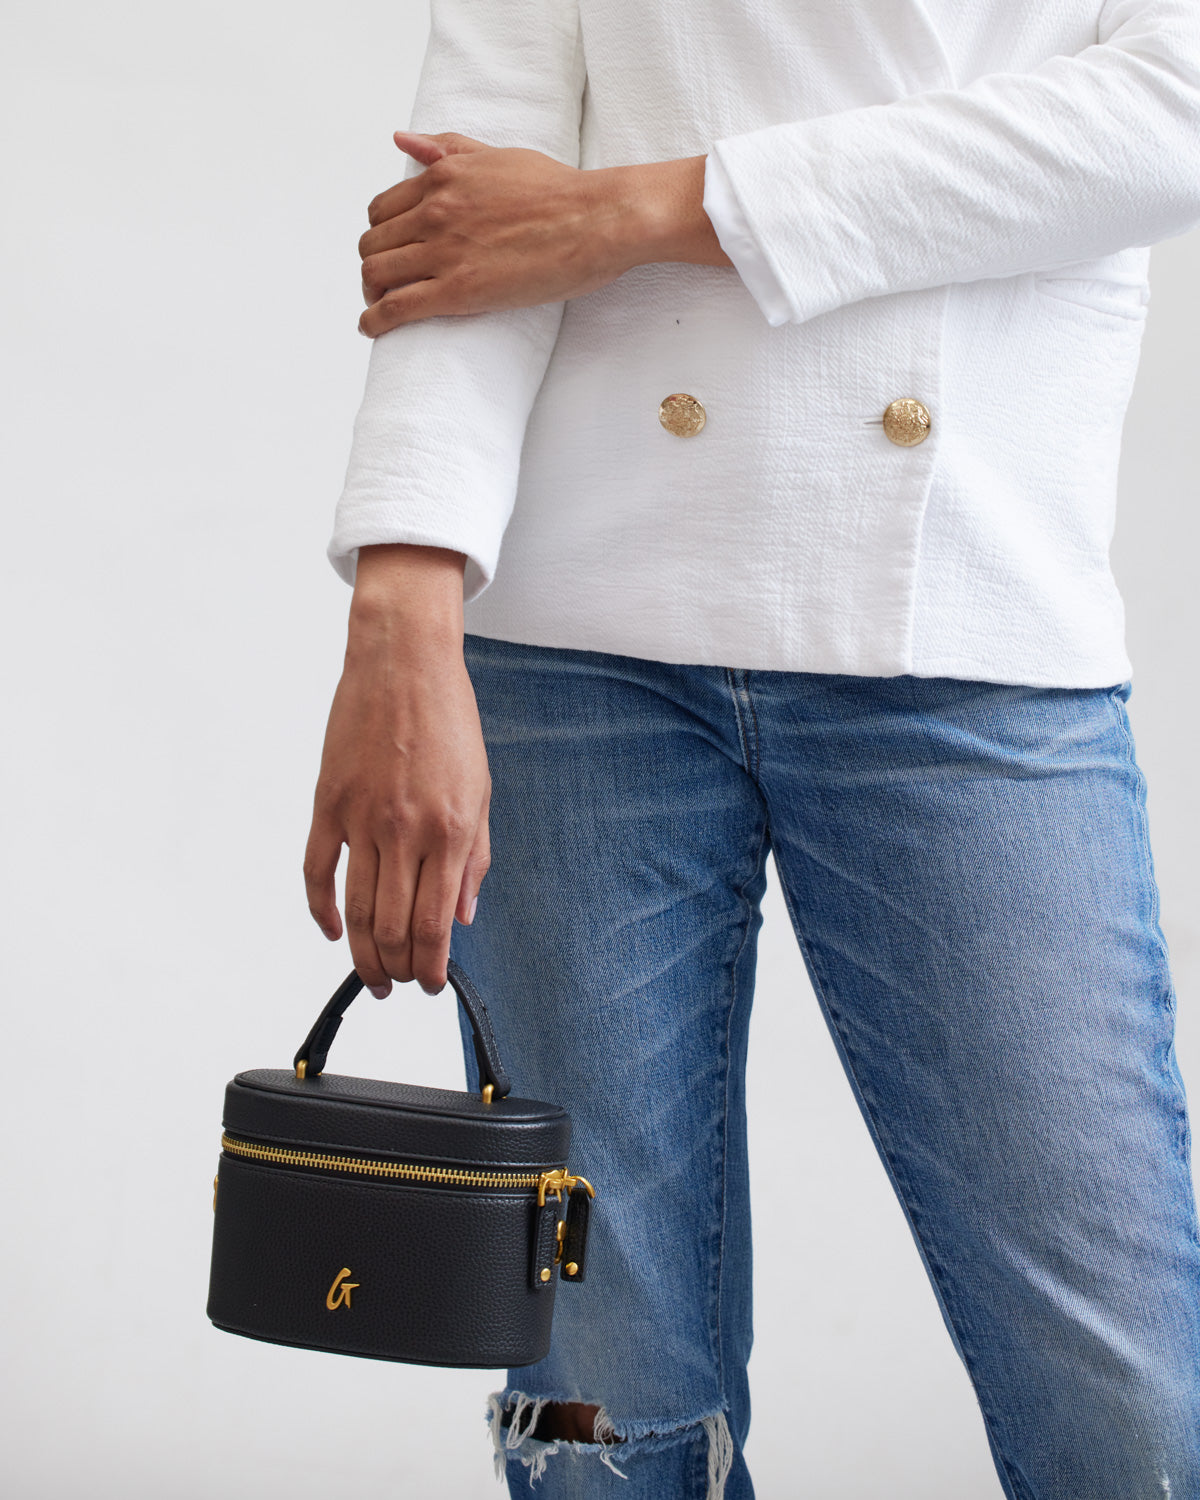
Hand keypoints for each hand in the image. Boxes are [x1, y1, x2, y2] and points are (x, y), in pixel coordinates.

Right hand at [303, 546, 490, 995]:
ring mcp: (361, 819)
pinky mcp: (328, 804)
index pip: (435, 923)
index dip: (433, 965)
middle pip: (392, 928)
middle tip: (402, 984)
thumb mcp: (480, 789)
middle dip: (399, 970)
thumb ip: (473, 857)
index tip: (434, 983)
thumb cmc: (447, 718)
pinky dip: (320, 909)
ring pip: (354, 910)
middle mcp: (405, 831)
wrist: (403, 661)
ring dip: (363, 954)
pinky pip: (317, 871)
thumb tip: (463, 914)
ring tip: (373, 976)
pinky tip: (331, 931)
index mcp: (450, 829)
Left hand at [356, 130, 631, 335]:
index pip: (383, 209)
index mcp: (442, 178)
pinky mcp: (458, 290)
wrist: (595, 221)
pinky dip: (375, 321)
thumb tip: (403, 139)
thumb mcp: (497, 156)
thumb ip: (448, 149)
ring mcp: (444, 251)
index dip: (381, 235)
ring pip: (376, 273)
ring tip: (382, 307)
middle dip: (374, 265)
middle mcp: (435, 211)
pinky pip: (396, 308)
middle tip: (387, 284)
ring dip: (371, 294)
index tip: (391, 251)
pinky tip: (372, 329)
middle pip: (373, 243)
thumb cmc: (560, 192)